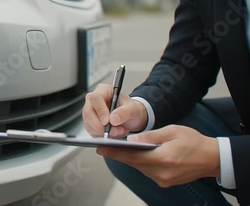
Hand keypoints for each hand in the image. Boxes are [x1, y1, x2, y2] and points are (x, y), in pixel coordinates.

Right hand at [82, 84, 147, 137]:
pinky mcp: (90, 123)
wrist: (131, 118)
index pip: (95, 98)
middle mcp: (94, 101)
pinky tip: (113, 134)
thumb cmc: (131, 109)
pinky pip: (91, 131)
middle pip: (88, 112)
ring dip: (103, 132)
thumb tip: (113, 119)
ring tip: (118, 132)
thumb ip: (125, 112)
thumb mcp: (133, 109)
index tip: (107, 122)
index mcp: (103, 91)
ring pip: (88, 124)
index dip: (100, 110)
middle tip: (115, 131)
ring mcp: (90, 112)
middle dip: (100, 126)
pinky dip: (102, 136)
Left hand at [97, 125, 220, 186]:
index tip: (100, 148)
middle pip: (133, 163)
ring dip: (129, 158)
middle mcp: (161, 172)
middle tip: (102, 147)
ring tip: (115, 148)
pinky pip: (147, 171)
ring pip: (139, 167)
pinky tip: (134, 155)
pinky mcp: (165, 181)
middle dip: (118, 154)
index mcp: (164, 158)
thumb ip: (150, 136)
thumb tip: (131, 140)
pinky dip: (140, 162)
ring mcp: (163, 179)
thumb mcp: (172, 131)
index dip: (115, 152)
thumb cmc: (194, 141)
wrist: (212, 158)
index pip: (133, 156)